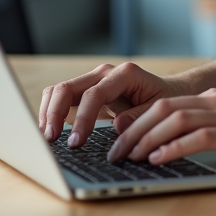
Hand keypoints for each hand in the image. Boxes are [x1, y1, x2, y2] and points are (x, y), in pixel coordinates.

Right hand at [38, 62, 185, 145]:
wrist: (168, 92)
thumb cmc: (164, 101)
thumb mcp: (158, 110)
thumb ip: (138, 117)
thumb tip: (117, 126)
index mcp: (125, 74)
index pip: (94, 94)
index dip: (82, 119)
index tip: (76, 142)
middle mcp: (105, 73)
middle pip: (68, 87)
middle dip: (55, 114)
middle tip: (51, 139)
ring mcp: (93, 80)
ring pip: (59, 90)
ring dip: (48, 112)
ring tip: (46, 137)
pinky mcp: (86, 91)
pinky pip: (61, 97)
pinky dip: (51, 112)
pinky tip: (50, 131)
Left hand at [105, 88, 215, 167]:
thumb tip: (185, 138)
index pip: (167, 104)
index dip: (139, 120)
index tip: (120, 138)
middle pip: (164, 109)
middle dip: (134, 130)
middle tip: (114, 150)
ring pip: (176, 119)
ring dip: (147, 139)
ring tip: (129, 156)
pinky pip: (200, 137)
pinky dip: (174, 147)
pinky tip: (159, 158)